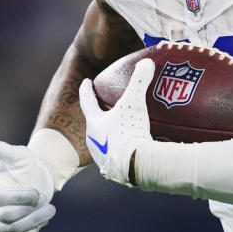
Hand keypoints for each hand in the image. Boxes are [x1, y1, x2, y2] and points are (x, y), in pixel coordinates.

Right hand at [0, 141, 56, 231]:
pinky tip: (42, 221)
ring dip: (35, 222)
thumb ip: (6, 151)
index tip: (37, 193)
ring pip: (13, 230)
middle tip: (46, 200)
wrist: (36, 178)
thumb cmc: (26, 165)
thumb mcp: (19, 155)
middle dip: (29, 210)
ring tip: (51, 210)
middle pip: (6, 217)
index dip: (19, 197)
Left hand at [79, 58, 154, 186]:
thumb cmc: (129, 131)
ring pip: (104, 140)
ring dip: (110, 132)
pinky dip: (122, 147)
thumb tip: (146, 62)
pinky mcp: (114, 169)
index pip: (87, 101)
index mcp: (94, 123)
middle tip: (106, 105)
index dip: (87, 90)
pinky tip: (131, 147)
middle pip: (95, 122)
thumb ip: (139, 81)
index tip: (86, 82)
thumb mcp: (134, 103)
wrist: (134, 166)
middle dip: (99, 113)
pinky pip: (116, 153)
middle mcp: (94, 140)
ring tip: (121, 126)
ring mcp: (102, 157)